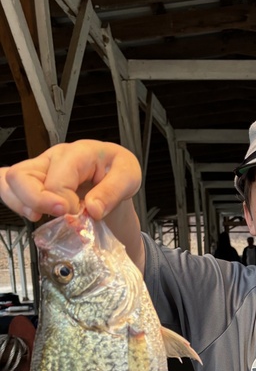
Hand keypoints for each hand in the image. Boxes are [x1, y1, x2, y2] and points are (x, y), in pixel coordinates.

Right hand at [0, 140, 141, 222]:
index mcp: (78, 153)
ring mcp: (40, 168)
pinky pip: (8, 187)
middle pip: (22, 176)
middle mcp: (53, 158)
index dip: (65, 203)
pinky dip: (15, 203)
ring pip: (10, 182)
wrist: (115, 175)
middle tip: (60, 217)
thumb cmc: (118, 171)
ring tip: (42, 217)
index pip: (57, 179)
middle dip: (37, 202)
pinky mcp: (34, 180)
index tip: (79, 215)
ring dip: (22, 204)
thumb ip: (112, 192)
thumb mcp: (129, 177)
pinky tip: (32, 214)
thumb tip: (92, 209)